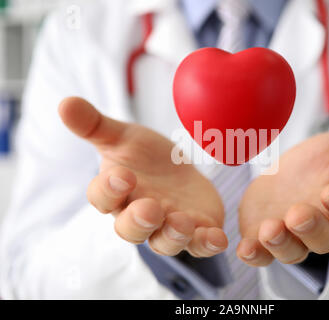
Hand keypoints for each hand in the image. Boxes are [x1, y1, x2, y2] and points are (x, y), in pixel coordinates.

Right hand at [59, 97, 226, 256]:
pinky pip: (200, 245)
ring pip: (164, 242)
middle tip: (150, 208)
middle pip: (131, 230)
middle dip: (139, 221)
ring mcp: (168, 227)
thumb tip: (65, 102)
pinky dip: (207, 245)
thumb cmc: (144, 156)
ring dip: (172, 236)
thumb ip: (95, 125)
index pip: (103, 198)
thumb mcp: (123, 136)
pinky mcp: (196, 232)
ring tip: (182, 221)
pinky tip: (218, 238)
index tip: (123, 175)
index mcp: (118, 193)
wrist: (178, 169)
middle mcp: (139, 216)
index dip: (109, 190)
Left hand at [237, 101, 328, 265]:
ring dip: (282, 243)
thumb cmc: (318, 166)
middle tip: (298, 213)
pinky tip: (244, 248)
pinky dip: (255, 255)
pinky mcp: (264, 242)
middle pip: (324, 239)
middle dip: (312, 227)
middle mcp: (320, 229)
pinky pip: (262, 256)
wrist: (285, 180)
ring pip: (293, 251)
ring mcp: (292, 238)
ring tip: (270, 228)